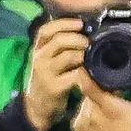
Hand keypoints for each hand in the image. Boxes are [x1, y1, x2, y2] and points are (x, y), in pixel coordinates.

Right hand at [22, 15, 88, 130]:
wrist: (37, 107)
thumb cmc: (48, 79)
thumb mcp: (47, 60)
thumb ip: (58, 46)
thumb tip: (83, 29)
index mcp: (37, 49)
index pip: (46, 30)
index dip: (64, 23)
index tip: (81, 23)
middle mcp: (38, 58)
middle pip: (59, 40)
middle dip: (79, 39)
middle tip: (91, 42)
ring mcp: (45, 73)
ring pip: (69, 56)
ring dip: (85, 54)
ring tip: (93, 57)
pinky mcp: (53, 87)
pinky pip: (74, 75)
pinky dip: (86, 72)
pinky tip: (92, 72)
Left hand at [70, 57, 130, 130]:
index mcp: (108, 108)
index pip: (88, 85)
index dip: (85, 72)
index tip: (87, 62)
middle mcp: (90, 113)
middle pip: (88, 91)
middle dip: (98, 88)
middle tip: (110, 90)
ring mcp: (81, 122)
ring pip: (84, 101)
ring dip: (93, 101)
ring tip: (107, 106)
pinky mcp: (75, 129)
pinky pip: (80, 113)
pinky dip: (88, 112)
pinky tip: (100, 118)